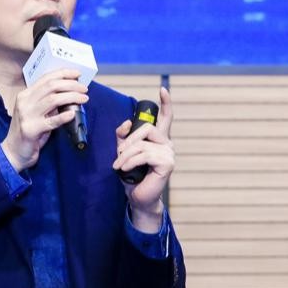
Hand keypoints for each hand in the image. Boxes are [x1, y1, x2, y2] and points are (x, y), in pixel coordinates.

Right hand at [1, 69, 88, 171]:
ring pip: (53, 100)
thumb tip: (71, 91)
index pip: (46, 78)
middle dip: (71, 85)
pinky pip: (51, 121)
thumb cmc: (29, 130)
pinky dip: (63, 117)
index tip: (77, 74)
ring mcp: (27, 116)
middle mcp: (24, 102)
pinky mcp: (31, 130)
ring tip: (84, 99)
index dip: (63, 73)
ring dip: (71, 97)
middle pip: (51, 86)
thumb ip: (48, 101)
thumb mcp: (36, 111)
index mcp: (25, 95)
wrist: (14, 151)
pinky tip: (72, 114)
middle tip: (84, 88)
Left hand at [114, 86, 174, 229]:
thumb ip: (123, 137)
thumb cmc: (132, 176)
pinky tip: (125, 169)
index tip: (163, 89)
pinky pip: (144, 154)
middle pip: (147, 128)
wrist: (138, 198)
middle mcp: (167, 144)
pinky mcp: (167, 163)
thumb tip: (126, 124)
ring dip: (125, 155)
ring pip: (142, 144)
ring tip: (118, 166)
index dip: (166, 103)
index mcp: (159, 139)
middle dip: (128, 141)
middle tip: (119, 155)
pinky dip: (130, 161)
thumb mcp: (124, 153)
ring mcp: (169, 153)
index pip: (165, 117)